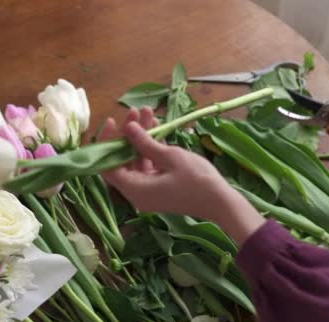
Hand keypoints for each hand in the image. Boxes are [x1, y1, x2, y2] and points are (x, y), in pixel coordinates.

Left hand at [99, 107, 264, 245]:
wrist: (221, 202)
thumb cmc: (197, 180)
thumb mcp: (169, 157)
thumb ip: (145, 143)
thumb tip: (128, 128)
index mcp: (134, 190)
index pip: (107, 166)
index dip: (107, 143)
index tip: (113, 122)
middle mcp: (137, 192)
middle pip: (122, 161)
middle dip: (128, 135)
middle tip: (136, 112)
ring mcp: (149, 190)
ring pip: (137, 160)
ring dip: (142, 138)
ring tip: (150, 113)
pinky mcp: (160, 187)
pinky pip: (149, 165)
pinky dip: (151, 149)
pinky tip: (157, 127)